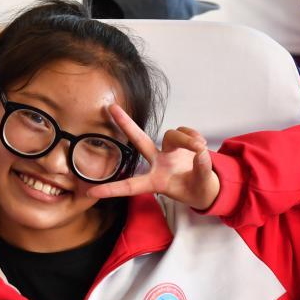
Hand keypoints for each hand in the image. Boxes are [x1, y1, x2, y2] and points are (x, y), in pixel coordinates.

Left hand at [88, 105, 220, 209]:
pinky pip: (184, 131)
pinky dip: (193, 136)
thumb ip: (202, 171)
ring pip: (171, 134)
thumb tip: (201, 153)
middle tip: (110, 107)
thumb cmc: (199, 191)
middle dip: (126, 124)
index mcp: (156, 181)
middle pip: (140, 141)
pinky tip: (201, 145)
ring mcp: (167, 152)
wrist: (209, 188)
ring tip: (200, 148)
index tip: (91, 192)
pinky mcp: (179, 143)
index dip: (112, 189)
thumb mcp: (202, 187)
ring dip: (187, 139)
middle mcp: (158, 164)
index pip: (132, 186)